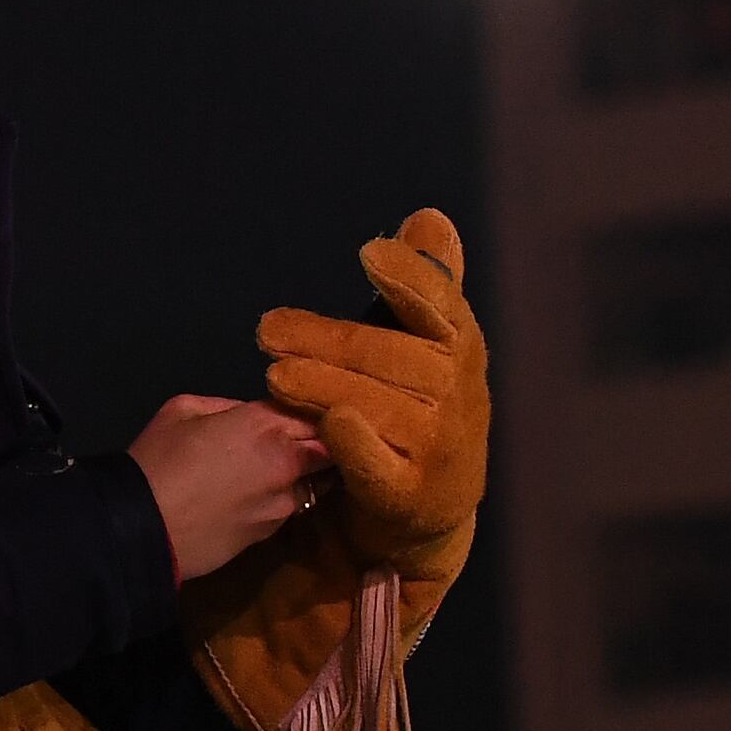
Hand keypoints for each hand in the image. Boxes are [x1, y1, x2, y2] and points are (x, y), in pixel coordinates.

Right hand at [128, 394, 327, 581]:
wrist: (144, 528)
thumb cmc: (158, 460)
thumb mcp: (182, 410)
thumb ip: (226, 406)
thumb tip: (248, 418)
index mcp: (264, 427)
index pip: (311, 412)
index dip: (306, 412)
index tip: (297, 412)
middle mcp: (287, 463)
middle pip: (328, 448)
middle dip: (321, 441)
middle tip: (305, 437)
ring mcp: (286, 503)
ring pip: (316, 481)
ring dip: (305, 473)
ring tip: (278, 470)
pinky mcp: (276, 532)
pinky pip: (290, 506)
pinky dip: (282, 498)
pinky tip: (256, 496)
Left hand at [257, 210, 484, 571]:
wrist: (420, 511)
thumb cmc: (411, 413)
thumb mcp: (418, 347)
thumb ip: (422, 287)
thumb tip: (430, 218)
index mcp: (460, 354)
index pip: (445, 310)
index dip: (413, 280)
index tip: (371, 253)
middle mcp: (461, 401)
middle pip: (398, 360)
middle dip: (332, 341)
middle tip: (269, 330)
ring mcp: (441, 454)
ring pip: (384, 409)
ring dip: (328, 386)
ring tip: (276, 374)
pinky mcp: (412, 498)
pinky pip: (383, 468)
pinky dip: (357, 444)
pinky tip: (328, 423)